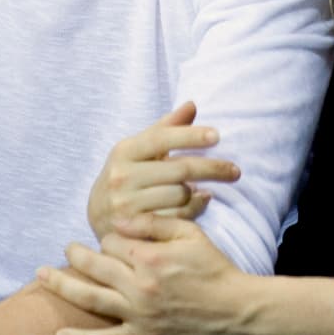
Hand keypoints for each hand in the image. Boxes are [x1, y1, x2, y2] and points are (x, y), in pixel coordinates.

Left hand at [39, 215, 254, 334]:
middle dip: (76, 254)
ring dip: (63, 285)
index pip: (113, 242)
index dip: (110, 237)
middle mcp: (138, 286)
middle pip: (95, 266)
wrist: (235, 309)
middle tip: (65, 248)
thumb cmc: (214, 268)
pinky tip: (59, 332)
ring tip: (41, 276)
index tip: (113, 237)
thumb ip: (155, 224)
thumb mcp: (190, 234)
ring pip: (90, 298)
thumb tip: (122, 221)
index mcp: (150, 257)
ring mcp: (137, 314)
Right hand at [87, 103, 239, 237]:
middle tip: (235, 171)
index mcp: (124, 150)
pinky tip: (201, 200)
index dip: (191, 136)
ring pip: (181, 194)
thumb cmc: (128, 174)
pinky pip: (178, 217)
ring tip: (203, 187)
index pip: (163, 138)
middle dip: (213, 168)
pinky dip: (195, 207)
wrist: (98, 213)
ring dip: (198, 190)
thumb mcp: (140, 149)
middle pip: (180, 169)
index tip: (217, 136)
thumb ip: (166, 128)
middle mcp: (122, 176)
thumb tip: (192, 105)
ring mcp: (126, 204)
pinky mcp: (135, 229)